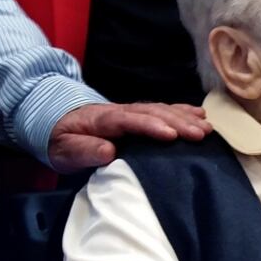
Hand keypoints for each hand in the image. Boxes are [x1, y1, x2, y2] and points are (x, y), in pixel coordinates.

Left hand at [49, 103, 212, 172]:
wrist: (54, 121)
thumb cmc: (60, 139)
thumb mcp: (63, 150)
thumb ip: (84, 150)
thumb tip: (108, 151)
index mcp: (102, 119)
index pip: (129, 120)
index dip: (150, 126)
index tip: (172, 135)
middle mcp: (120, 111)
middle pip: (152, 112)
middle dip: (178, 121)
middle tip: (200, 133)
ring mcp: (131, 111)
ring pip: (161, 109)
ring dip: (185, 117)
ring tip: (207, 127)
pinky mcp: (138, 115)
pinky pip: (163, 109)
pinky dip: (183, 110)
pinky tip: (200, 115)